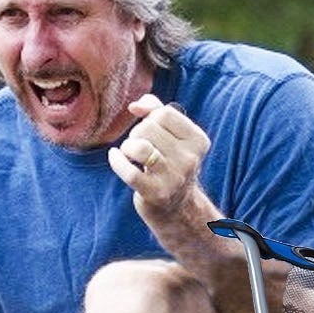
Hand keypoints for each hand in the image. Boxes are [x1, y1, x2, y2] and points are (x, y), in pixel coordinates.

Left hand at [107, 94, 210, 228]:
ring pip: (140, 148)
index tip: (148, 129)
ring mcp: (174, 178)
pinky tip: (115, 157)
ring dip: (128, 146)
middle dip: (136, 133)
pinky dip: (116, 161)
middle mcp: (190, 159)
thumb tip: (135, 106)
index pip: (164, 114)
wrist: (177, 206)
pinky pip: (129, 172)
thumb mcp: (172, 135)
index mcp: (198, 141)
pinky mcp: (156, 193)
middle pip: (149, 128)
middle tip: (139, 146)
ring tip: (129, 152)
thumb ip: (156, 110)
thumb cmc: (170, 163)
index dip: (149, 117)